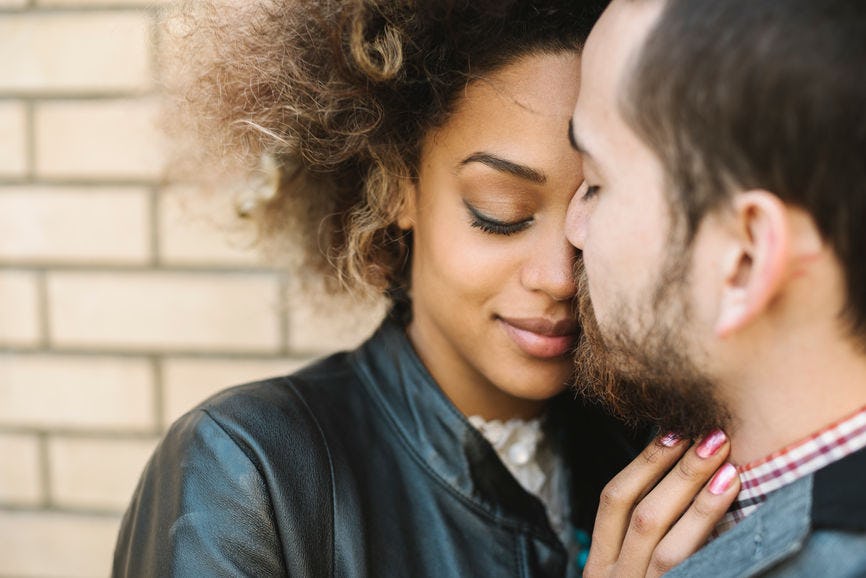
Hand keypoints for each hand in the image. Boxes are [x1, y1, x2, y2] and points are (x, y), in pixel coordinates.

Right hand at [583, 430, 739, 576]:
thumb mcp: (642, 572)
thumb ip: (654, 539)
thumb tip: (688, 479)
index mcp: (603, 565)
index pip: (613, 500)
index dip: (644, 463)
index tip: (676, 432)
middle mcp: (613, 576)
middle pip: (636, 509)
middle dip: (672, 465)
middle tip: (708, 434)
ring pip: (652, 525)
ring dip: (689, 482)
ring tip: (721, 454)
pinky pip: (682, 556)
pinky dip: (705, 516)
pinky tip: (728, 490)